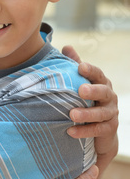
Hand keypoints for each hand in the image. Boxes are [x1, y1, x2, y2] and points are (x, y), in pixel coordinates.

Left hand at [63, 45, 118, 176]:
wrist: (101, 128)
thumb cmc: (86, 99)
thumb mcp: (81, 81)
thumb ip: (75, 64)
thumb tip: (67, 46)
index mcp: (101, 82)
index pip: (97, 74)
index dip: (90, 70)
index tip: (80, 67)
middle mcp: (109, 96)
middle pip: (103, 92)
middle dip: (93, 91)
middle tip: (80, 90)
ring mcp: (111, 113)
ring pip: (101, 113)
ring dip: (86, 114)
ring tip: (71, 115)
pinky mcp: (110, 129)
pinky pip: (98, 130)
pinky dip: (84, 131)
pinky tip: (70, 131)